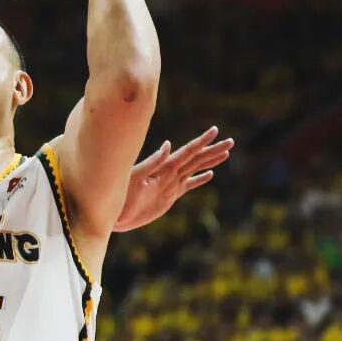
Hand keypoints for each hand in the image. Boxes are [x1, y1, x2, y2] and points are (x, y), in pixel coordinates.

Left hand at [114, 126, 233, 231]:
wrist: (111, 210)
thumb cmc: (119, 193)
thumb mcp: (135, 176)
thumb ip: (151, 162)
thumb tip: (168, 145)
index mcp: (163, 167)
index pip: (187, 152)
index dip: (201, 142)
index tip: (215, 131)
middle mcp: (169, 173)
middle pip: (196, 159)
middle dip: (212, 150)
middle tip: (230, 141)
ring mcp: (169, 184)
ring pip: (195, 169)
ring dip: (210, 161)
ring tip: (226, 153)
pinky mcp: (168, 196)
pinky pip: (187, 185)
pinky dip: (198, 180)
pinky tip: (209, 175)